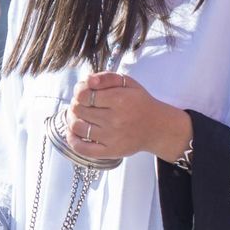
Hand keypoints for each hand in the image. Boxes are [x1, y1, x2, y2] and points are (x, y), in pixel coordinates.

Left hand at [65, 72, 192, 163]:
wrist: (157, 127)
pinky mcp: (111, 152)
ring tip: (78, 116)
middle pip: (78, 110)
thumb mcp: (127, 83)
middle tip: (81, 104)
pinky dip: (72, 140)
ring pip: (77, 127)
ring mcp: (112, 137)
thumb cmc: (139, 103)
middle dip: (76, 104)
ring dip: (72, 119)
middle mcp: (115, 119)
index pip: (83, 95)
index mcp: (119, 100)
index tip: (83, 93)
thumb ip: (106, 77)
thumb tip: (88, 81)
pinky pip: (82, 148)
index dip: (79, 92)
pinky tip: (73, 133)